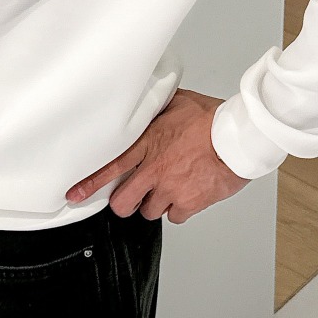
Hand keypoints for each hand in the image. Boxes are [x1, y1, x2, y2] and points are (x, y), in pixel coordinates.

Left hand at [65, 88, 249, 222]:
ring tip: (169, 188)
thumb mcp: (178, 103)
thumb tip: (144, 100)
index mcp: (149, 144)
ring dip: (155, 204)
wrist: (241, 138)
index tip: (76, 194)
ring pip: (149, 211)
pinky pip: (175, 216)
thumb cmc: (214, 119)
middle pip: (123, 203)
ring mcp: (172, 188)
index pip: (111, 167)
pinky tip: (187, 194)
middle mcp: (156, 169)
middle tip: (132, 197)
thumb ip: (156, 109)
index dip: (90, 184)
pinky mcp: (190, 203)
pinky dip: (179, 209)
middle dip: (124, 203)